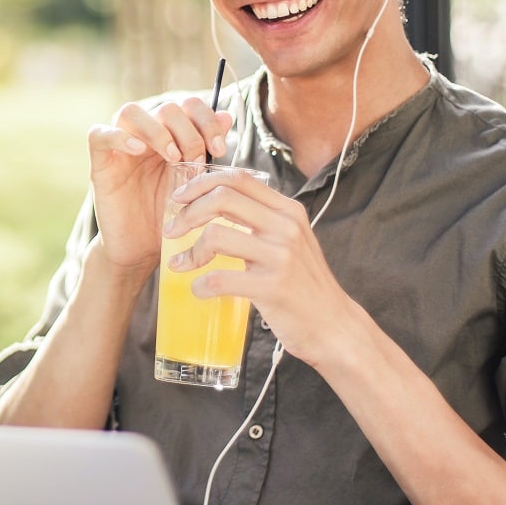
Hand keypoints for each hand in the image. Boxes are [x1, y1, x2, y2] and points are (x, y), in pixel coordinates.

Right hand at [85, 97, 232, 272]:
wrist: (142, 251)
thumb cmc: (170, 218)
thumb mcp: (196, 184)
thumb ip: (208, 150)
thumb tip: (226, 116)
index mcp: (170, 137)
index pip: (188, 106)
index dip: (207, 119)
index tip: (220, 149)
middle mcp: (144, 137)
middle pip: (165, 108)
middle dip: (188, 131)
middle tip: (196, 161)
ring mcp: (120, 148)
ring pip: (130, 112)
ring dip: (157, 130)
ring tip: (173, 157)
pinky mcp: (100, 164)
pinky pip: (98, 135)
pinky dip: (119, 136)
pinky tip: (138, 150)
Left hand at [162, 168, 357, 365]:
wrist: (333, 326)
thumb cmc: (303, 285)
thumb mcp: (290, 242)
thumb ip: (261, 221)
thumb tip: (214, 205)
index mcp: (288, 211)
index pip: (238, 178)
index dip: (201, 183)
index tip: (179, 198)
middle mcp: (286, 227)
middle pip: (222, 198)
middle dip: (187, 213)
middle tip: (171, 231)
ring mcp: (281, 256)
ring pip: (217, 236)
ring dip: (189, 251)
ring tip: (180, 265)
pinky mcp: (273, 287)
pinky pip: (220, 279)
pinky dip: (201, 285)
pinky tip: (199, 291)